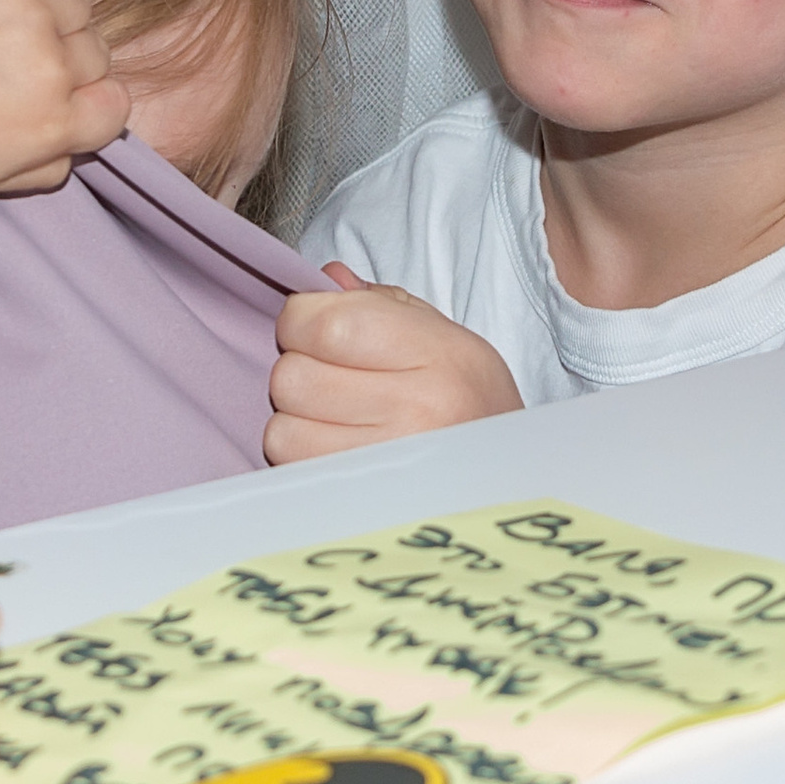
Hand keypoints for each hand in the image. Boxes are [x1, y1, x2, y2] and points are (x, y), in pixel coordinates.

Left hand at [0, 0, 130, 191]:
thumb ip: (48, 168)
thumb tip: (78, 145)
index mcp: (55, 126)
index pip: (116, 106)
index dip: (91, 102)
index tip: (62, 97)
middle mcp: (53, 71)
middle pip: (99, 53)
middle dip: (70, 59)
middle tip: (20, 64)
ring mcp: (32, 17)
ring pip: (76, 7)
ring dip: (52, 15)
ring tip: (6, 28)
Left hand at [265, 263, 522, 461]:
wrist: (502, 479)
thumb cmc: (465, 398)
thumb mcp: (441, 335)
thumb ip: (378, 302)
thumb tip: (324, 278)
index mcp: (437, 357)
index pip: (324, 324)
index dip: (302, 318)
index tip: (316, 325)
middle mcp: (415, 414)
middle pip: (292, 377)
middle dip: (300, 368)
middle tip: (332, 375)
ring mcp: (387, 467)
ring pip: (282, 430)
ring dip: (297, 418)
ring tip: (337, 416)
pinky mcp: (360, 505)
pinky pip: (291, 469)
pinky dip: (301, 454)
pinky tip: (336, 447)